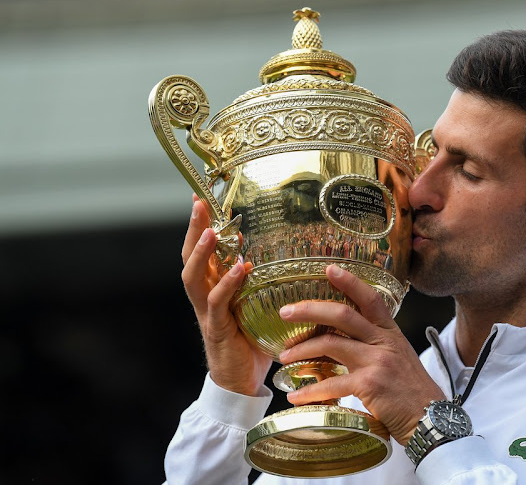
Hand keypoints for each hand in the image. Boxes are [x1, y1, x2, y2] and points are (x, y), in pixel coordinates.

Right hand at [181, 195, 271, 395]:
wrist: (240, 384)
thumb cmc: (250, 343)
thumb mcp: (255, 305)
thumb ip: (258, 283)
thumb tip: (278, 257)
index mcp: (212, 288)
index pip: (201, 251)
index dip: (199, 226)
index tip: (200, 198)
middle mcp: (204, 297)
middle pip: (190, 257)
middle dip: (194, 229)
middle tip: (199, 204)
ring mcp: (207, 313)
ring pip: (194, 277)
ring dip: (202, 252)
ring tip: (212, 231)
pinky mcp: (217, 330)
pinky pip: (216, 303)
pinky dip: (226, 284)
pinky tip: (239, 269)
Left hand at [277, 265, 445, 444]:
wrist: (431, 420)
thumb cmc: (413, 393)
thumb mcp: (399, 359)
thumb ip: (376, 346)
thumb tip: (344, 341)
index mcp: (390, 333)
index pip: (370, 298)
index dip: (350, 281)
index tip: (329, 269)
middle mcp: (384, 342)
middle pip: (342, 314)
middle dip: (309, 310)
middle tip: (285, 312)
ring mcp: (377, 361)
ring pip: (330, 343)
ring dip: (302, 349)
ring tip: (284, 356)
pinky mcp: (369, 384)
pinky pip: (331, 383)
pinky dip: (310, 391)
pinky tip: (296, 396)